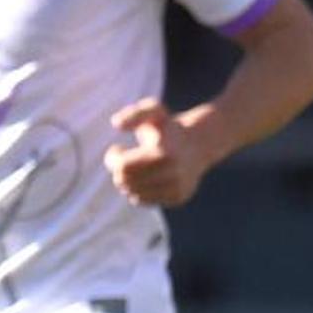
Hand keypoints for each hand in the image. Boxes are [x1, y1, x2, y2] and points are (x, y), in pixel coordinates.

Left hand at [106, 98, 225, 207]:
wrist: (199, 143)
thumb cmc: (169, 127)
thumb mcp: (154, 112)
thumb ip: (134, 114)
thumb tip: (116, 123)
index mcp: (163, 153)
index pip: (122, 167)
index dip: (113, 159)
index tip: (117, 149)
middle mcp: (173, 173)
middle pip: (125, 182)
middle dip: (120, 171)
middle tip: (124, 160)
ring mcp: (176, 188)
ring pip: (133, 194)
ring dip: (128, 181)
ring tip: (137, 167)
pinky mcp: (178, 198)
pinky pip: (144, 200)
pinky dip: (139, 190)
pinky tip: (147, 177)